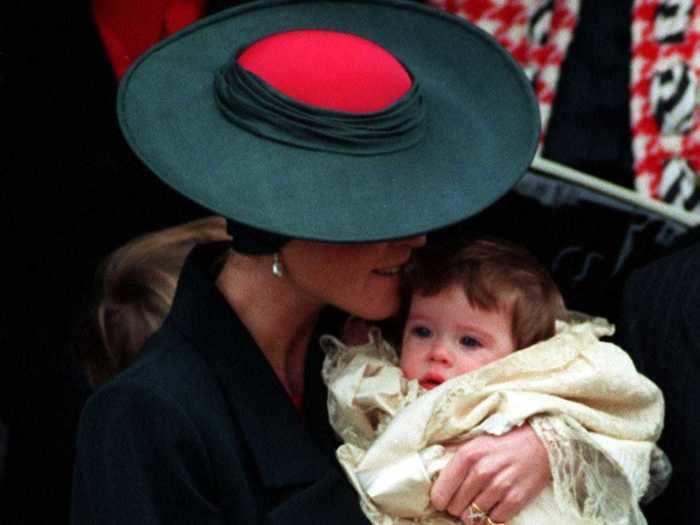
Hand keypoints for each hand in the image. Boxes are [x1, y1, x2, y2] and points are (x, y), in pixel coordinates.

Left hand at [431, 424, 549, 523]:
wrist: (540, 443)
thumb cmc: (502, 443)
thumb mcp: (474, 442)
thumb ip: (452, 454)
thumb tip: (431, 466)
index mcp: (467, 455)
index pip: (441, 492)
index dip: (440, 500)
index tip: (443, 500)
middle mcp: (482, 471)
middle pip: (455, 507)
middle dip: (456, 507)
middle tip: (463, 500)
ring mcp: (500, 486)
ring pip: (473, 517)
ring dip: (472, 514)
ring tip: (476, 503)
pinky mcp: (516, 499)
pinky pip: (493, 521)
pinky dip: (490, 518)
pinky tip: (492, 507)